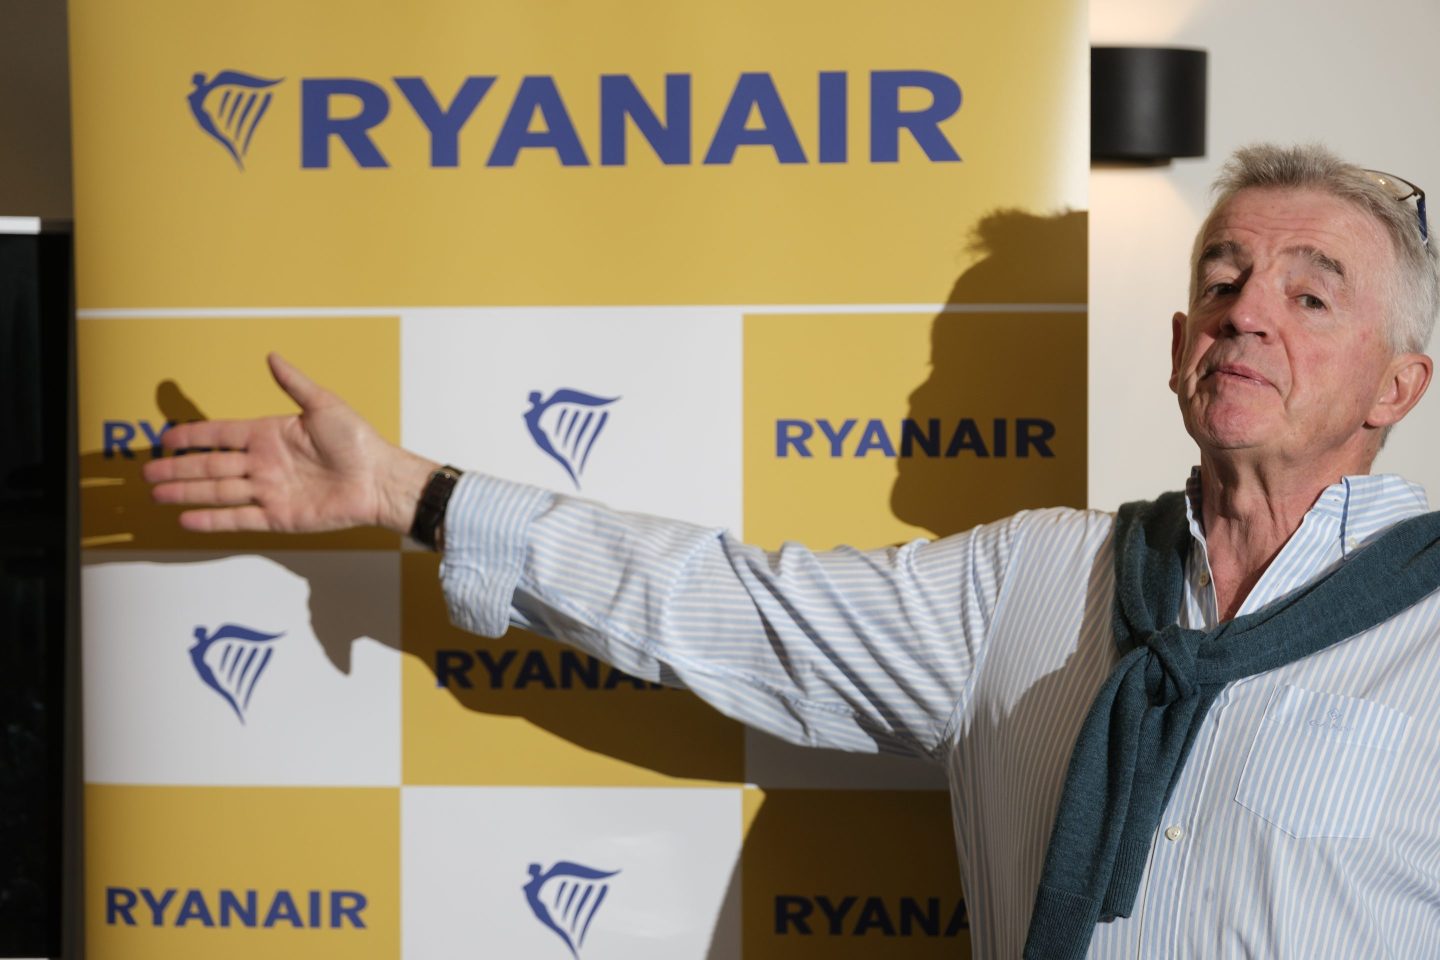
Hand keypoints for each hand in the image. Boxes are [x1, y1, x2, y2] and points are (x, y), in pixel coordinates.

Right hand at [143, 353, 438, 534]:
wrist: (379, 478)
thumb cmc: (358, 440)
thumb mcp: (323, 405)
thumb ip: (293, 383)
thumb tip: (272, 355)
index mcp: (270, 435)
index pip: (220, 435)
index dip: (192, 437)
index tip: (166, 439)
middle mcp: (265, 464)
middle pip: (211, 466)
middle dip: (178, 469)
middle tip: (147, 472)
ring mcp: (269, 491)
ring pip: (218, 491)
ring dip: (186, 493)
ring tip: (156, 494)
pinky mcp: (279, 516)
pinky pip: (239, 518)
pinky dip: (213, 519)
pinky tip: (187, 518)